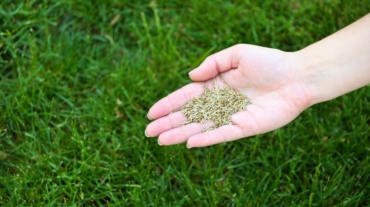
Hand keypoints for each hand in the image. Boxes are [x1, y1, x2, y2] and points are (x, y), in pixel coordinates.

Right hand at [145, 44, 310, 147]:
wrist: (297, 75)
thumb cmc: (269, 61)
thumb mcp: (236, 54)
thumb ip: (212, 64)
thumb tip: (190, 78)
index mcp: (216, 85)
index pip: (187, 97)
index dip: (168, 104)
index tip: (151, 113)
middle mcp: (221, 103)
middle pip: (189, 115)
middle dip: (169, 123)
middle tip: (149, 132)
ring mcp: (232, 116)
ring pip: (202, 127)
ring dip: (181, 134)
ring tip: (162, 141)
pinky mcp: (245, 127)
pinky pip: (223, 134)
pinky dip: (207, 139)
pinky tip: (190, 142)